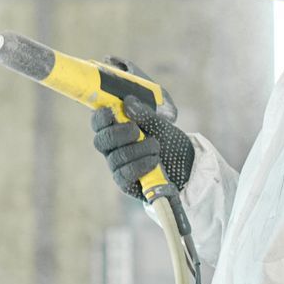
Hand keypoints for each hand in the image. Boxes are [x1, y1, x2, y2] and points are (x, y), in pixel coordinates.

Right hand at [89, 62, 193, 197]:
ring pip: (116, 157)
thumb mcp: (161, 119)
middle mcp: (113, 146)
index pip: (98, 120)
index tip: (111, 110)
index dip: (100, 116)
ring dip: (137, 150)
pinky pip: (125, 174)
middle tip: (135, 130)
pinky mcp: (126, 181)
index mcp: (116, 126)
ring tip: (155, 145)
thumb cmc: (168, 137)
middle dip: (117, 133)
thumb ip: (145, 109)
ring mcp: (118, 164)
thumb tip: (128, 101)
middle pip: (101, 140)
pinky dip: (140, 165)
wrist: (186, 162)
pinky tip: (154, 160)